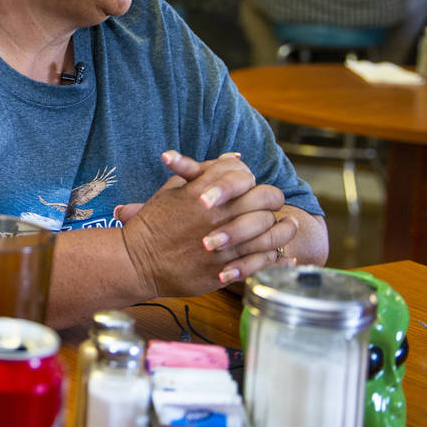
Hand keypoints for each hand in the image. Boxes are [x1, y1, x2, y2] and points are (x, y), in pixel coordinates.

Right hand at [117, 151, 296, 297]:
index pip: (244, 174)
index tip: (253, 186)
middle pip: (265, 198)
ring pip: (270, 231)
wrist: (137, 261)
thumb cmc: (154, 223)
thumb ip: (204, 172)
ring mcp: (223, 243)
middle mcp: (217, 215)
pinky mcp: (225, 269)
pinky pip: (262, 262)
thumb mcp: (173, 189)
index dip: (252, 179)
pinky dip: (277, 260)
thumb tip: (234, 157)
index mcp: (204, 191)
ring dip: (284, 229)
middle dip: (273, 199)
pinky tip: (284, 258)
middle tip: (274, 205)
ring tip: (289, 227)